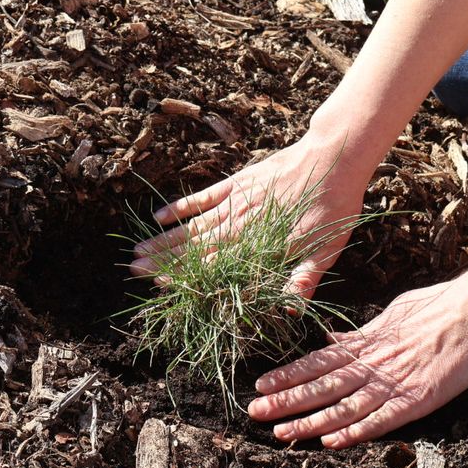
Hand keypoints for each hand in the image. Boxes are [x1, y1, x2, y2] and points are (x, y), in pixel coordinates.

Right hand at [129, 130, 371, 296]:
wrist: (335, 158)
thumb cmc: (334, 208)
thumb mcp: (328, 249)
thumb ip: (305, 279)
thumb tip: (291, 309)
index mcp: (260, 245)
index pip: (215, 264)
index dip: (186, 274)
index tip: (159, 284)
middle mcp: (242, 224)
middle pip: (195, 245)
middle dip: (163, 259)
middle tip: (133, 269)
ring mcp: (237, 201)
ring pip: (193, 224)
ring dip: (165, 238)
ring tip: (137, 249)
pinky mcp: (239, 182)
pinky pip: (204, 196)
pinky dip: (181, 206)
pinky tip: (159, 216)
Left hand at [247, 278, 467, 447]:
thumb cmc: (442, 304)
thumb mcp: (394, 312)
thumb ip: (365, 333)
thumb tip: (337, 342)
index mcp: (369, 341)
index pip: (319, 361)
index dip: (288, 374)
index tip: (261, 385)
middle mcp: (375, 363)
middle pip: (321, 384)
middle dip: (286, 400)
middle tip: (254, 412)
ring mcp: (395, 381)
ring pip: (343, 405)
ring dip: (310, 422)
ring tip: (281, 433)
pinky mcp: (419, 398)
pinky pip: (382, 419)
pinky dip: (356, 432)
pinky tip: (332, 443)